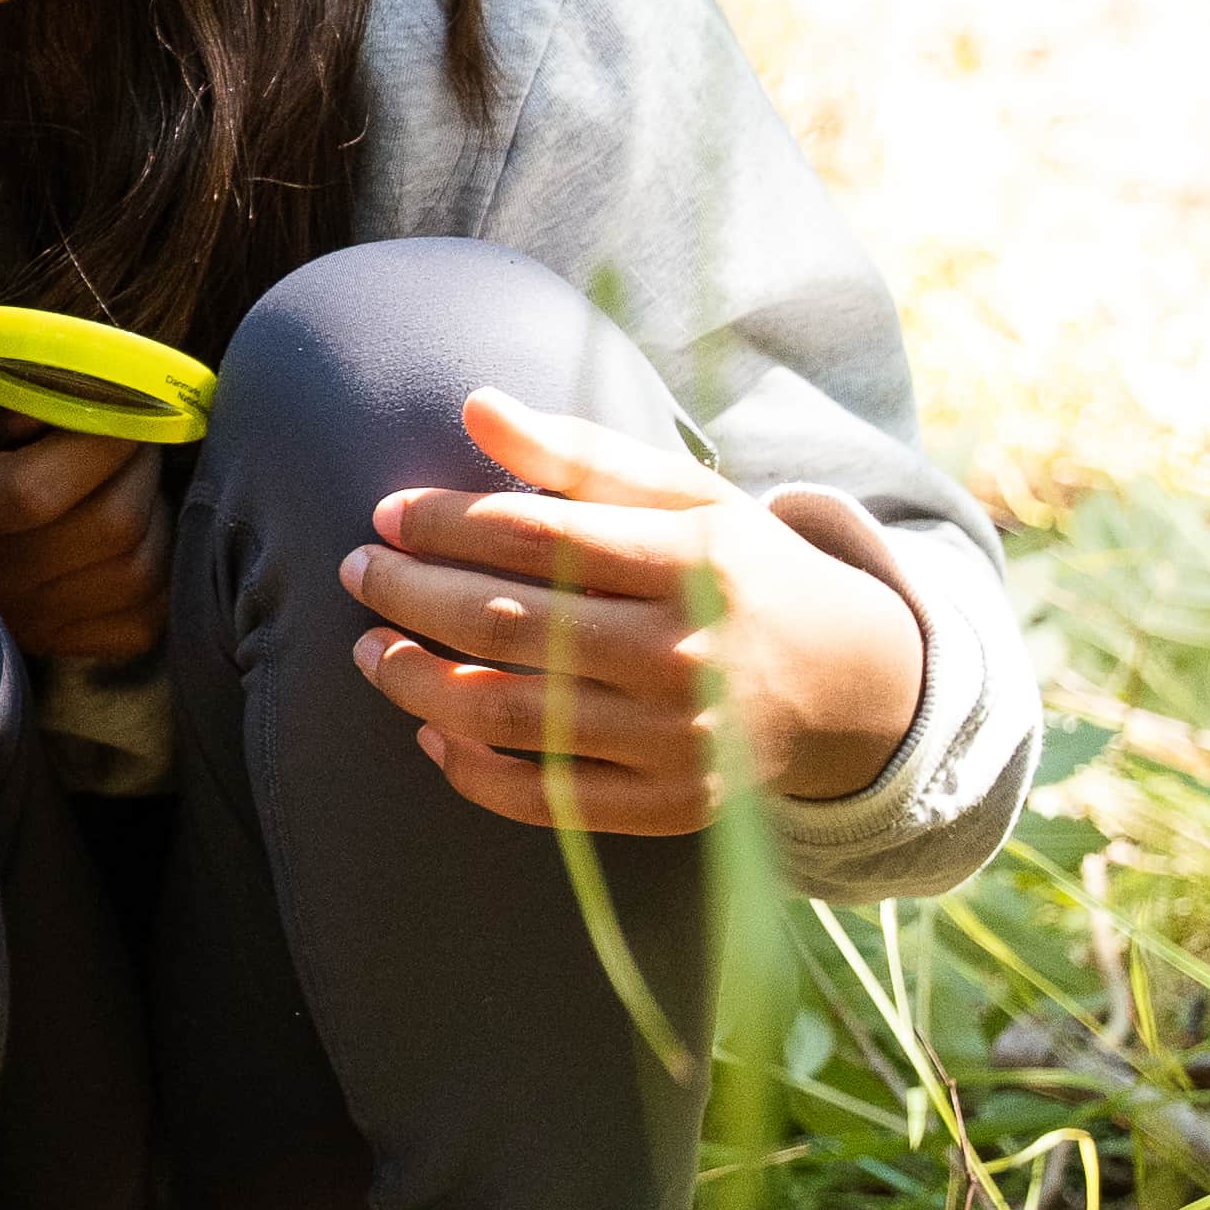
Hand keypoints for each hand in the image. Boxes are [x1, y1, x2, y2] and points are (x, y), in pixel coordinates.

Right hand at [0, 423, 170, 665]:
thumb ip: (4, 403)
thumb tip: (87, 390)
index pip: (41, 489)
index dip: (101, 440)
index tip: (119, 401)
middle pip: (112, 526)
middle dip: (141, 465)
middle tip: (134, 435)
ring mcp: (30, 620)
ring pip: (139, 573)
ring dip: (158, 517)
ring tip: (135, 484)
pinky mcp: (57, 643)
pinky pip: (141, 624)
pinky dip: (159, 580)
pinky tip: (137, 540)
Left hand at [345, 386, 935, 830]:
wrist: (849, 683)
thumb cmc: (741, 569)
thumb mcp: (685, 496)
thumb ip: (579, 454)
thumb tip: (476, 405)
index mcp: (691, 560)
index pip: (534, 537)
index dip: (442, 523)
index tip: (385, 514)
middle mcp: (685, 651)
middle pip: (506, 623)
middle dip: (409, 594)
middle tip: (359, 571)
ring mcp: (677, 736)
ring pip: (508, 712)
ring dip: (415, 681)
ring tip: (371, 650)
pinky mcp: (670, 803)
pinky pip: (543, 798)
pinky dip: (469, 769)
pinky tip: (429, 731)